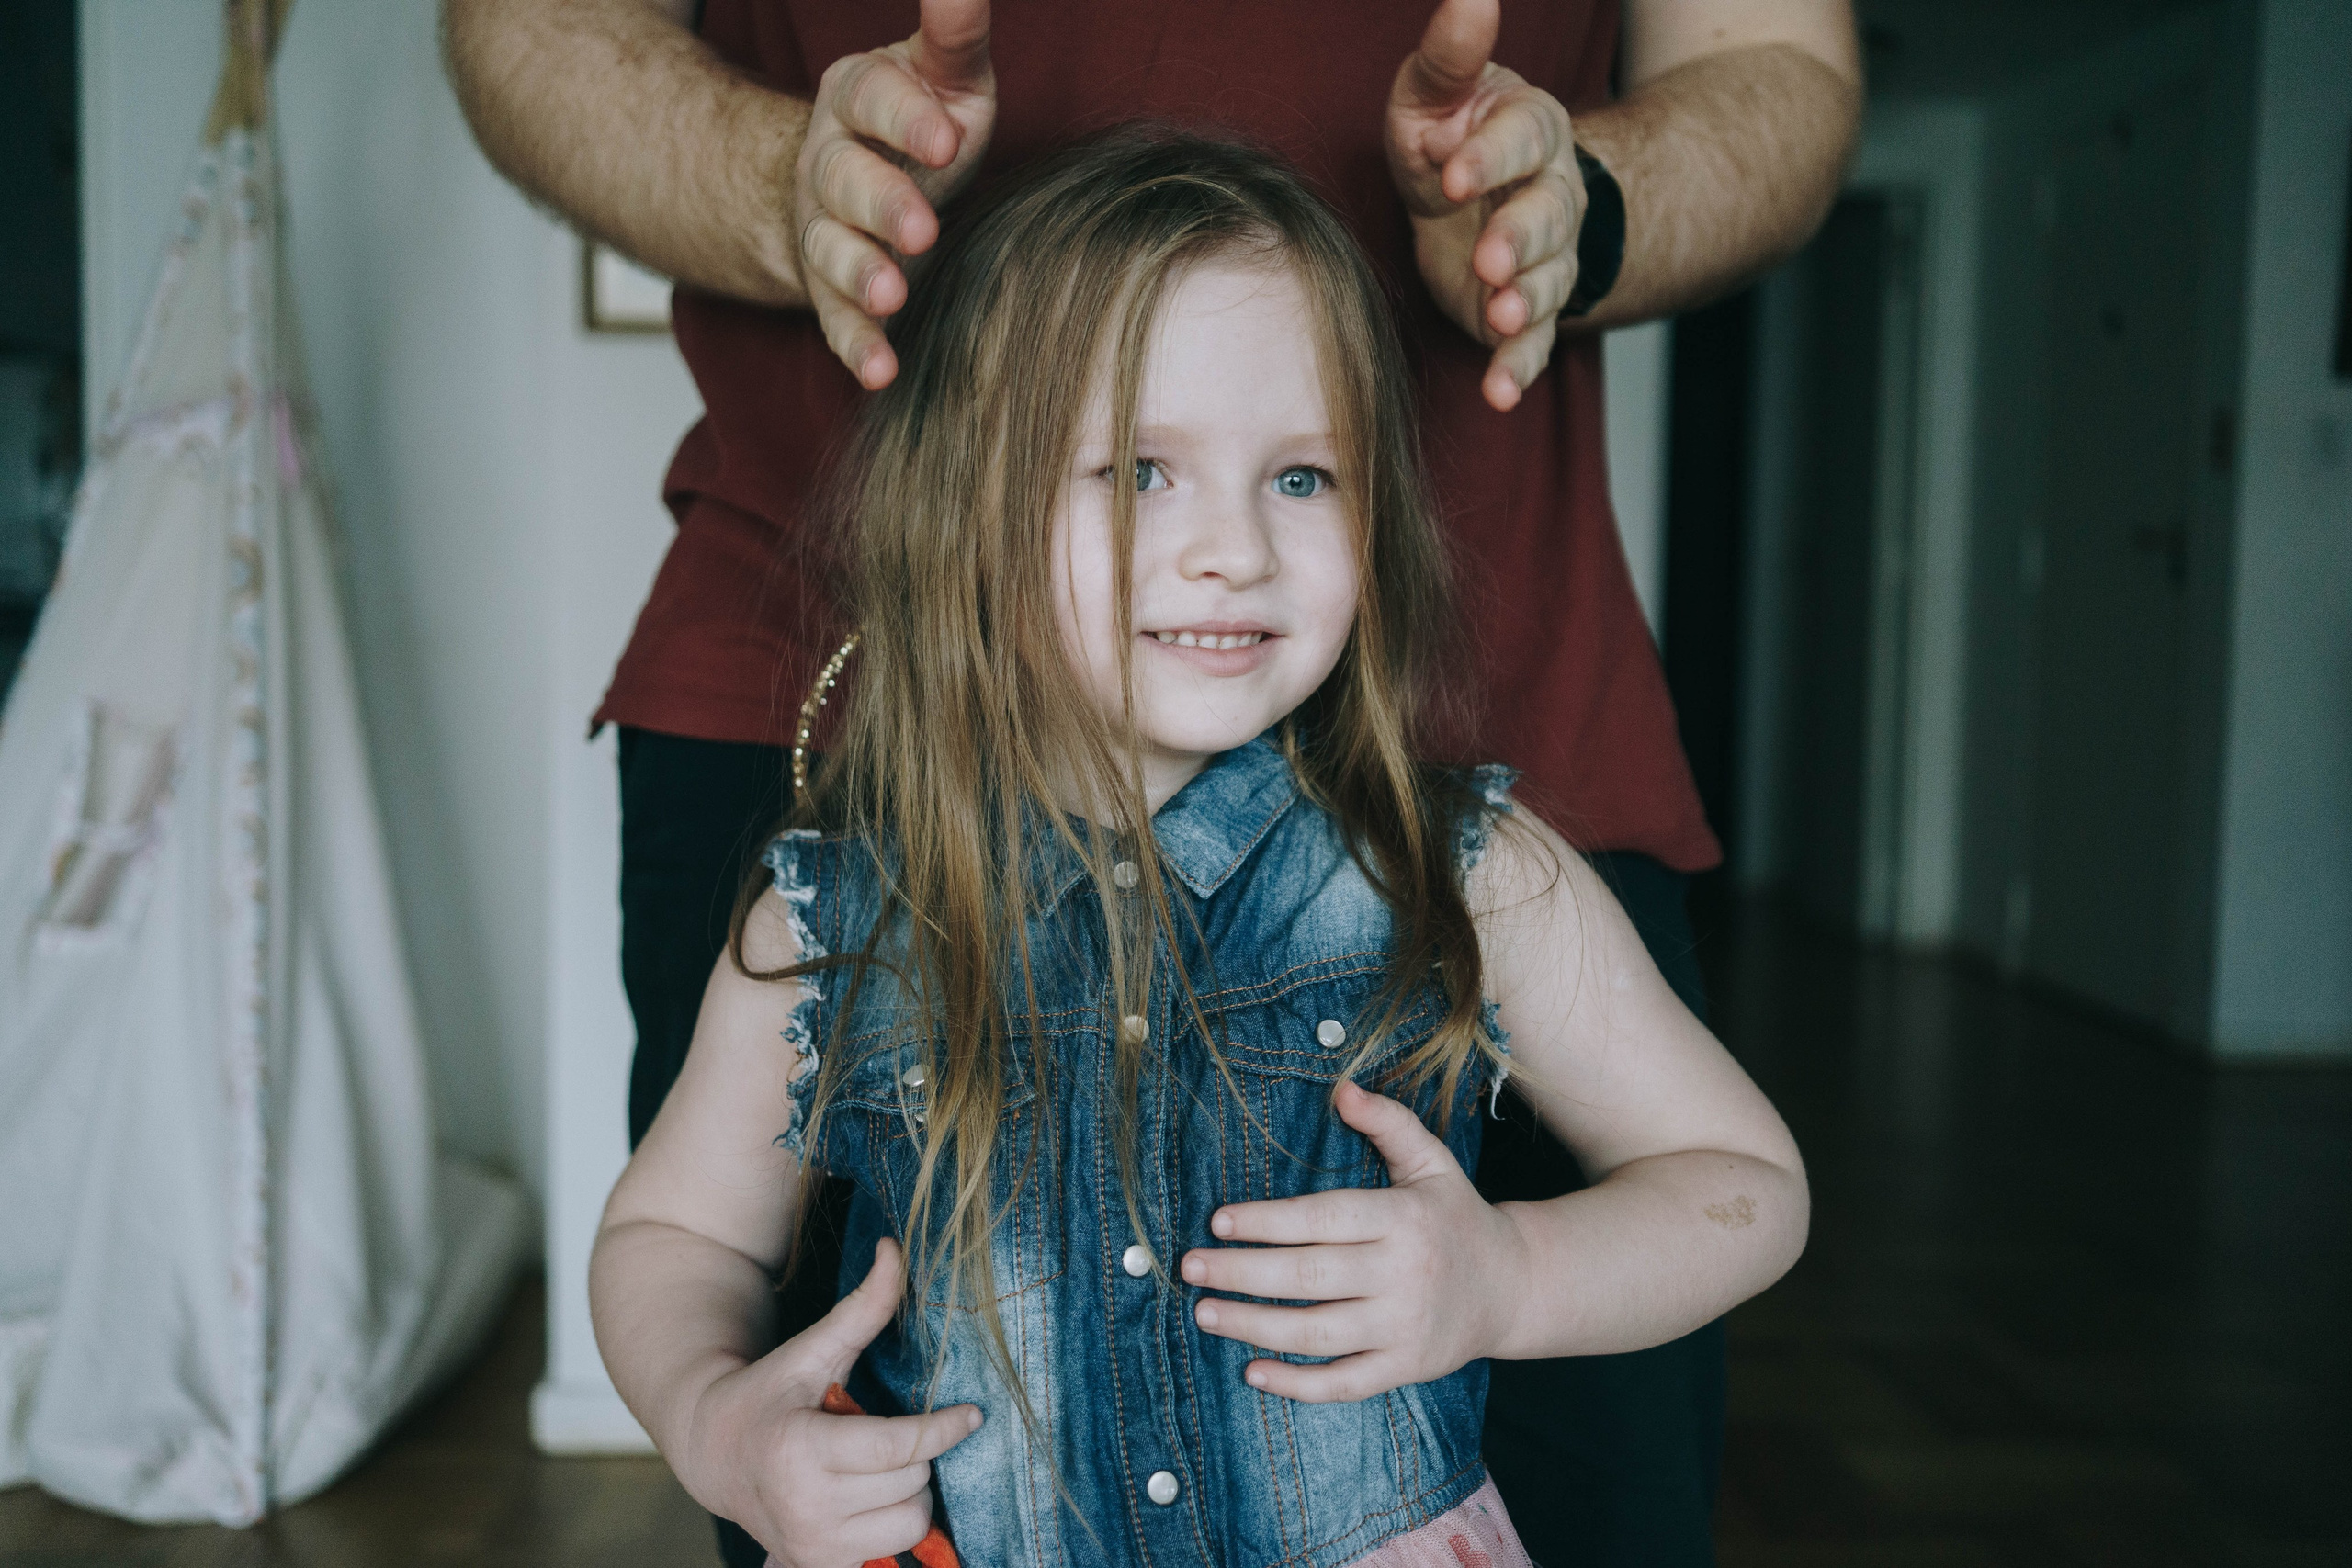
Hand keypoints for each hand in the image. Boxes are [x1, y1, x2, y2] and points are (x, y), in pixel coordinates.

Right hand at [676, 1238, 982, 1566]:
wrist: (712, 1454)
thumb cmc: (768, 1395)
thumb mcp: (812, 1350)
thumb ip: (862, 1308)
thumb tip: (896, 1249)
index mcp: (800, 1451)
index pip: (898, 1448)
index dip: (944, 1429)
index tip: (973, 1413)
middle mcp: (805, 1508)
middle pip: (912, 1482)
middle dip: (915, 1452)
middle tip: (883, 1433)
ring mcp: (812, 1548)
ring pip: (910, 1521)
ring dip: (908, 1491)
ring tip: (875, 1467)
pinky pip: (891, 1551)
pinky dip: (891, 1522)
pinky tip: (869, 1498)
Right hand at [795, 0, 994, 388]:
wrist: (858, 186)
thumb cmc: (920, 124)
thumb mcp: (942, 74)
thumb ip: (953, 35)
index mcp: (855, 97)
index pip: (872, 99)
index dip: (905, 120)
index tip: (947, 140)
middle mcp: (828, 162)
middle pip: (845, 180)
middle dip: (882, 204)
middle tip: (921, 228)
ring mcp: (824, 230)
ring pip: (830, 250)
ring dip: (859, 274)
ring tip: (892, 296)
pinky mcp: (833, 290)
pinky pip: (835, 319)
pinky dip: (856, 347)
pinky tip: (881, 372)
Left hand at [1180, 1079, 1531, 1402]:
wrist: (1514, 1287)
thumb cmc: (1454, 1217)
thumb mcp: (1432, 1161)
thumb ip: (1388, 1123)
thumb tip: (1341, 1089)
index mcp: (1403, 1219)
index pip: (1323, 1220)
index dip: (1267, 1221)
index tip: (1219, 1221)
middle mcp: (1404, 1274)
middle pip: (1309, 1277)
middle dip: (1242, 1273)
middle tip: (1190, 1267)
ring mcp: (1404, 1327)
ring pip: (1317, 1333)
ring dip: (1254, 1327)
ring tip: (1204, 1313)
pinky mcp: (1405, 1367)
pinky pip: (1344, 1383)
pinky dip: (1296, 1385)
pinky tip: (1253, 1372)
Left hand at [1384, 0, 1588, 410]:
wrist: (1471, 199)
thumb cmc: (1447, 136)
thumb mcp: (1436, 94)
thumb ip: (1450, 57)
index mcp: (1529, 131)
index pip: (1521, 138)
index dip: (1490, 156)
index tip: (1452, 171)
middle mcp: (1551, 195)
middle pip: (1547, 215)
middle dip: (1520, 237)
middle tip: (1490, 257)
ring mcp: (1545, 259)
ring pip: (1550, 280)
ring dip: (1528, 301)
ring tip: (1504, 316)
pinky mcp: (1526, 312)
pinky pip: (1534, 344)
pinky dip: (1518, 369)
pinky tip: (1499, 393)